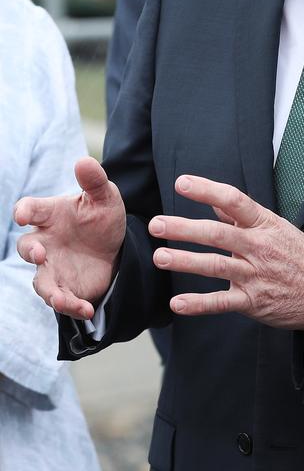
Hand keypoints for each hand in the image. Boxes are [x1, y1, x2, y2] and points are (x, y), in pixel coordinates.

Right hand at [14, 157, 125, 319]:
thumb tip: (84, 161)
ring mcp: (53, 267)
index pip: (30, 209)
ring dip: (49, 290)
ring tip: (60, 298)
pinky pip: (62, 300)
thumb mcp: (105, 197)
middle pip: (27, 248)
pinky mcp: (65, 287)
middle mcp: (46, 242)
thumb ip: (94, 181)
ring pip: (41, 282)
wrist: (114, 247)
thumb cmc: (101, 217)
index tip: (22, 214)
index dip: (24, 211)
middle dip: (31, 252)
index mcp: (50, 215)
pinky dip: (71, 306)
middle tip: (42, 253)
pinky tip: (85, 309)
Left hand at [149, 176, 303, 329]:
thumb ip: (241, 216)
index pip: (233, 201)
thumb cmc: (297, 253)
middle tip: (157, 224)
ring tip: (160, 257)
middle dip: (184, 228)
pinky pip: (222, 302)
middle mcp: (258, 247)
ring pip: (216, 266)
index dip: (206, 190)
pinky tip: (177, 303)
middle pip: (218, 234)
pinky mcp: (253, 302)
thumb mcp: (274, 226)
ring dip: (185, 261)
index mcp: (263, 224)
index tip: (181, 183)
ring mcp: (255, 275)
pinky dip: (199, 304)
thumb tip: (214, 199)